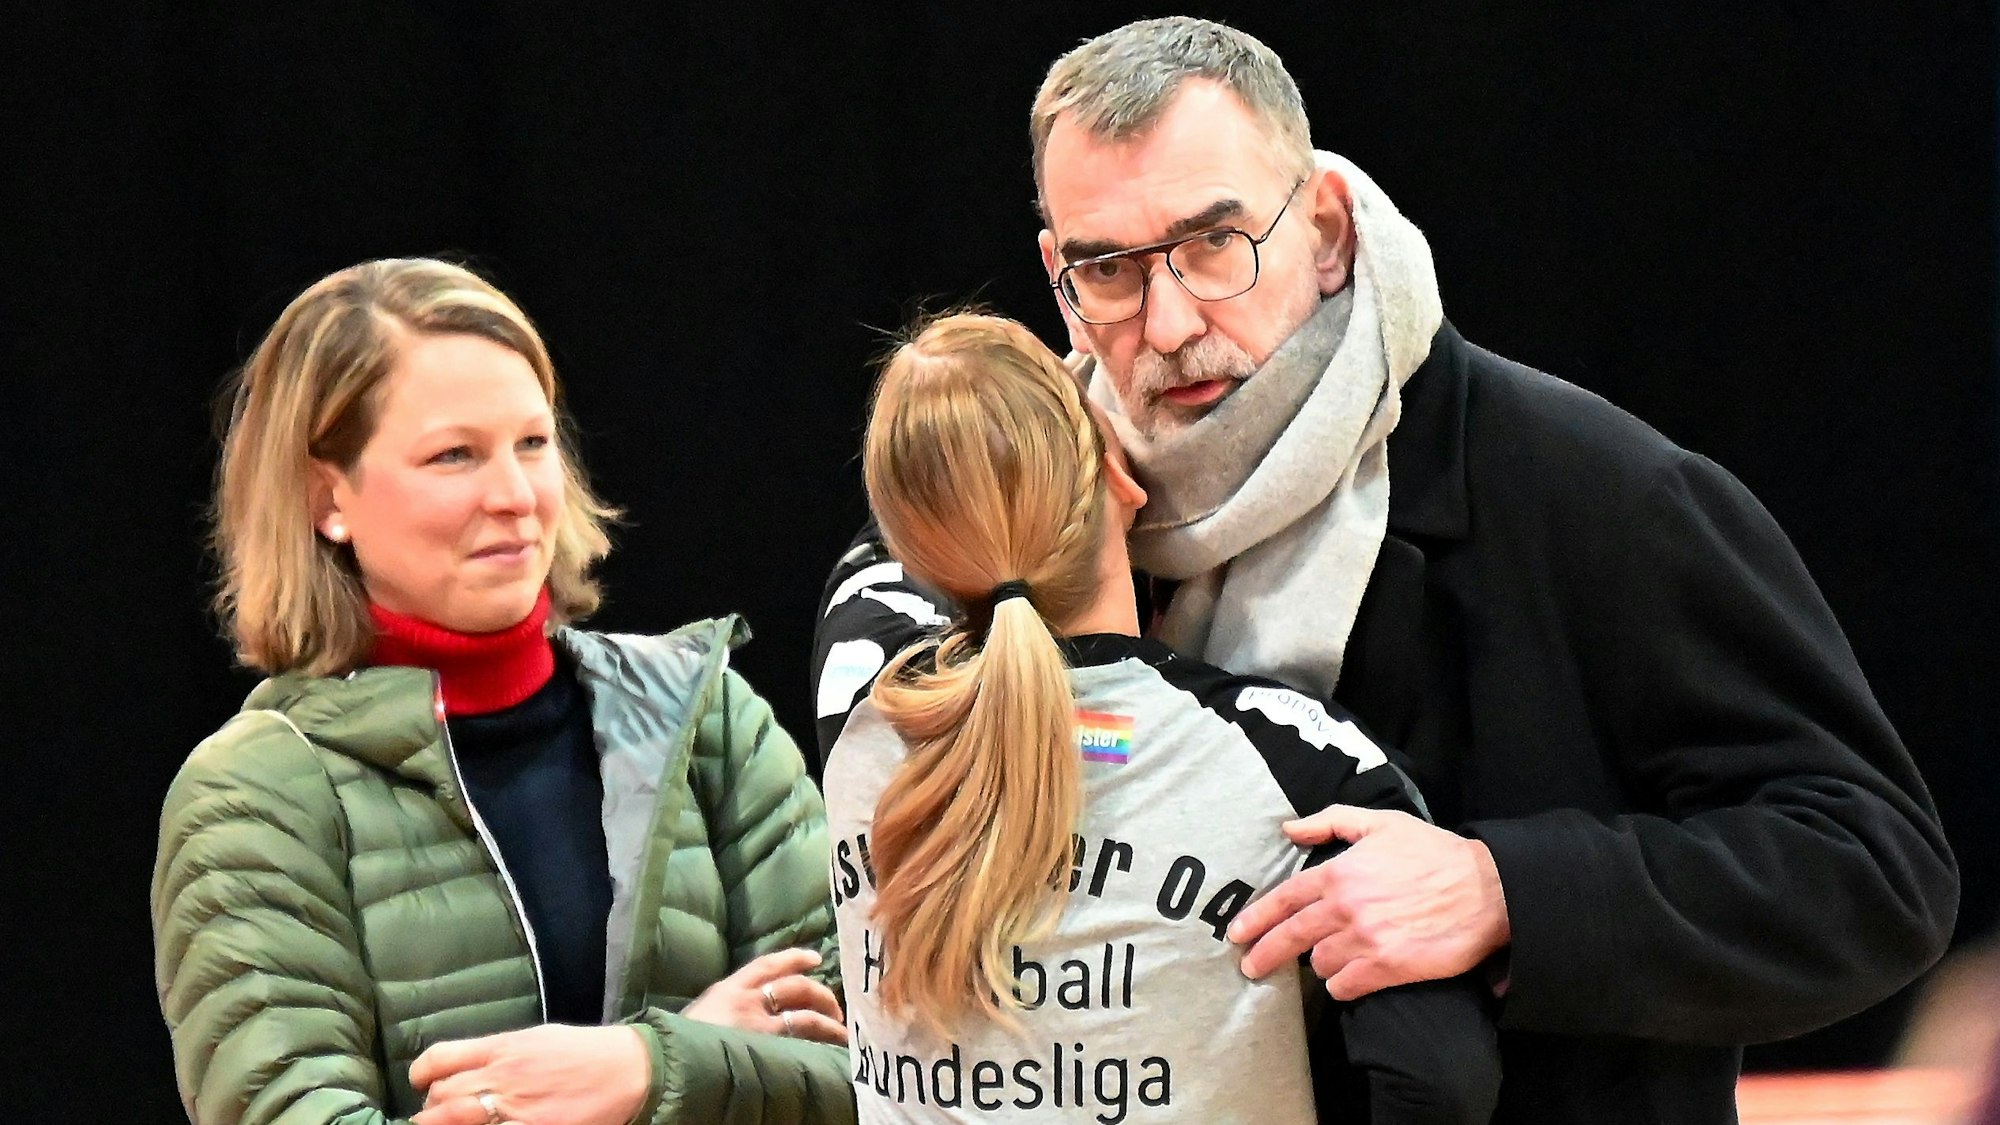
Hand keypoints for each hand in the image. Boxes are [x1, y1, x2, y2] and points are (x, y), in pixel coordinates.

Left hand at [409, 1024, 647, 1124]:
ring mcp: (516, 1108)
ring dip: (443, 1124)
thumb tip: (468, 1067)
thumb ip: (500, 1052)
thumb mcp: (538, 1038)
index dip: (421, 1074)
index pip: (441, 1058)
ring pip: (454, 1119)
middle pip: (442, 1095)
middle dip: (431, 1110)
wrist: (629, 1070)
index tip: (421, 1084)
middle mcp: (503, 1076)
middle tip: (434, 1116)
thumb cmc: (585, 1051)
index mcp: (504, 1047)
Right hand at [682, 947, 847, 1044]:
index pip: (767, 964)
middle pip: (796, 987)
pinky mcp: (766, 1050)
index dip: (794, 958)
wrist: (665, 1061)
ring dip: (828, 1023)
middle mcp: (747, 1001)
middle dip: (821, 994)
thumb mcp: (699, 1014)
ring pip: (806, 1016)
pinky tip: (829, 1052)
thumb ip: (724, 1009)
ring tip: (842, 1033)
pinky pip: (800, 1042)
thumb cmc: (674, 1043)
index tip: (815, 958)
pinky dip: (818, 1044)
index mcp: (728, 989)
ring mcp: (758, 1026)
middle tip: (835, 1007)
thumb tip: (742, 1014)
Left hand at [1227, 805, 1509, 1000]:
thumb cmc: (1434, 853)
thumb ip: (1331, 821)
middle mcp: (1345, 907)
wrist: (1486, 890)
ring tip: (1325, 961)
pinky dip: (1342, 985)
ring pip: (1319, 964)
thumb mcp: (1382, 823)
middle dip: (1264, 954)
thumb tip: (1289, 828)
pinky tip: (1346, 979)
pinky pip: (1346, 986)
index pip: (1284, 898)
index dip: (1256, 918)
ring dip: (1318, 964)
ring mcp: (1364, 940)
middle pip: (1290, 937)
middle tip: (1249, 967)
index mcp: (1340, 872)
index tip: (1236, 933)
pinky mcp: (1387, 968)